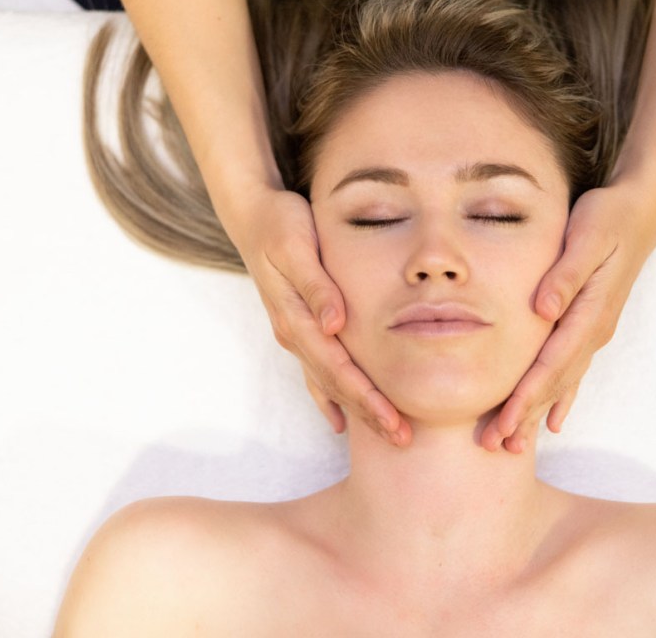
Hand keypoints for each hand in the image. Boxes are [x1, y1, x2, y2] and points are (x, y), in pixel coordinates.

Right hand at [225, 185, 411, 445]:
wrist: (253, 216)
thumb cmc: (281, 225)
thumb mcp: (298, 248)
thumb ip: (317, 287)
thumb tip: (334, 325)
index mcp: (297, 319)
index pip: (338, 370)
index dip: (366, 399)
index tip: (394, 422)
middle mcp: (294, 334)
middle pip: (336, 385)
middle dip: (369, 414)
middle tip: (402, 439)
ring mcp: (294, 334)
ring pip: (328, 383)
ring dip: (356, 410)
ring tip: (385, 433)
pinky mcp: (297, 328)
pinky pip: (315, 372)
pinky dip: (329, 398)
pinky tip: (341, 419)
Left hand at [480, 173, 655, 452]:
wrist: (639, 213)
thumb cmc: (608, 220)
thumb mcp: (585, 238)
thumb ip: (565, 275)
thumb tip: (543, 310)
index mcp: (589, 312)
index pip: (552, 364)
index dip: (527, 396)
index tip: (504, 423)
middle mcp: (593, 330)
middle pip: (555, 383)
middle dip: (525, 416)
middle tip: (497, 446)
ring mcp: (594, 332)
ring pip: (562, 383)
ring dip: (537, 413)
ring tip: (514, 444)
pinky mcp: (591, 326)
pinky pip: (573, 371)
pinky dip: (560, 398)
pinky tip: (550, 420)